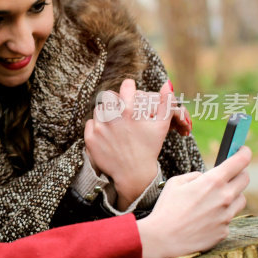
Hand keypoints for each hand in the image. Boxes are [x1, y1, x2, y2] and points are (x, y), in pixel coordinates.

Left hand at [85, 79, 173, 208]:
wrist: (133, 174)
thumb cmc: (149, 148)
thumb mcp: (162, 126)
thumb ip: (166, 103)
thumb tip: (167, 83)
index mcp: (130, 111)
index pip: (125, 86)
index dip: (129, 87)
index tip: (130, 92)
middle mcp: (112, 118)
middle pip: (109, 96)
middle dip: (116, 101)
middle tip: (122, 111)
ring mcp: (99, 129)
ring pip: (99, 110)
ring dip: (106, 114)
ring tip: (116, 125)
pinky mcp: (90, 139)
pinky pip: (90, 123)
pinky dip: (97, 127)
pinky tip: (108, 135)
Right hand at [136, 146, 250, 257]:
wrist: (164, 237)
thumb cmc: (167, 208)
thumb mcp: (176, 182)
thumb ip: (196, 176)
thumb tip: (206, 177)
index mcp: (212, 182)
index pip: (239, 162)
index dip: (244, 153)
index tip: (244, 150)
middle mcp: (225, 197)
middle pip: (245, 179)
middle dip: (239, 173)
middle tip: (230, 174)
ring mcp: (227, 216)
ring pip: (241, 199)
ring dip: (232, 195)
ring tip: (214, 199)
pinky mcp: (225, 231)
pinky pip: (229, 218)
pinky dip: (221, 215)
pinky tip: (205, 218)